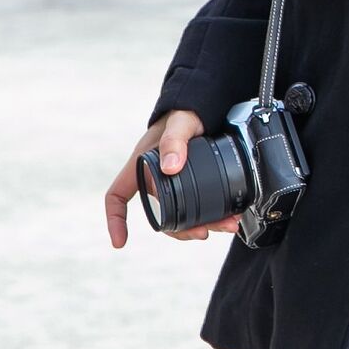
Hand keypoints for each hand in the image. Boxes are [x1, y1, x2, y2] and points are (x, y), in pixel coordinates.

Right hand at [104, 110, 240, 248]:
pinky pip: (203, 204)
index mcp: (141, 165)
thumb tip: (170, 168)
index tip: (120, 242)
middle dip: (182, 230)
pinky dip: (216, 212)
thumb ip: (174, 140)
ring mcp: (177, 182)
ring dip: (205, 224)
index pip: (117, 195)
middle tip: (204, 233)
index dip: (116, 219)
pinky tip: (233, 215)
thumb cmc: (186, 111)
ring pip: (185, 214)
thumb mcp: (181, 122)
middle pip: (161, 215)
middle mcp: (156, 178)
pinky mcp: (197, 182)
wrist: (208, 106)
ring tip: (229, 224)